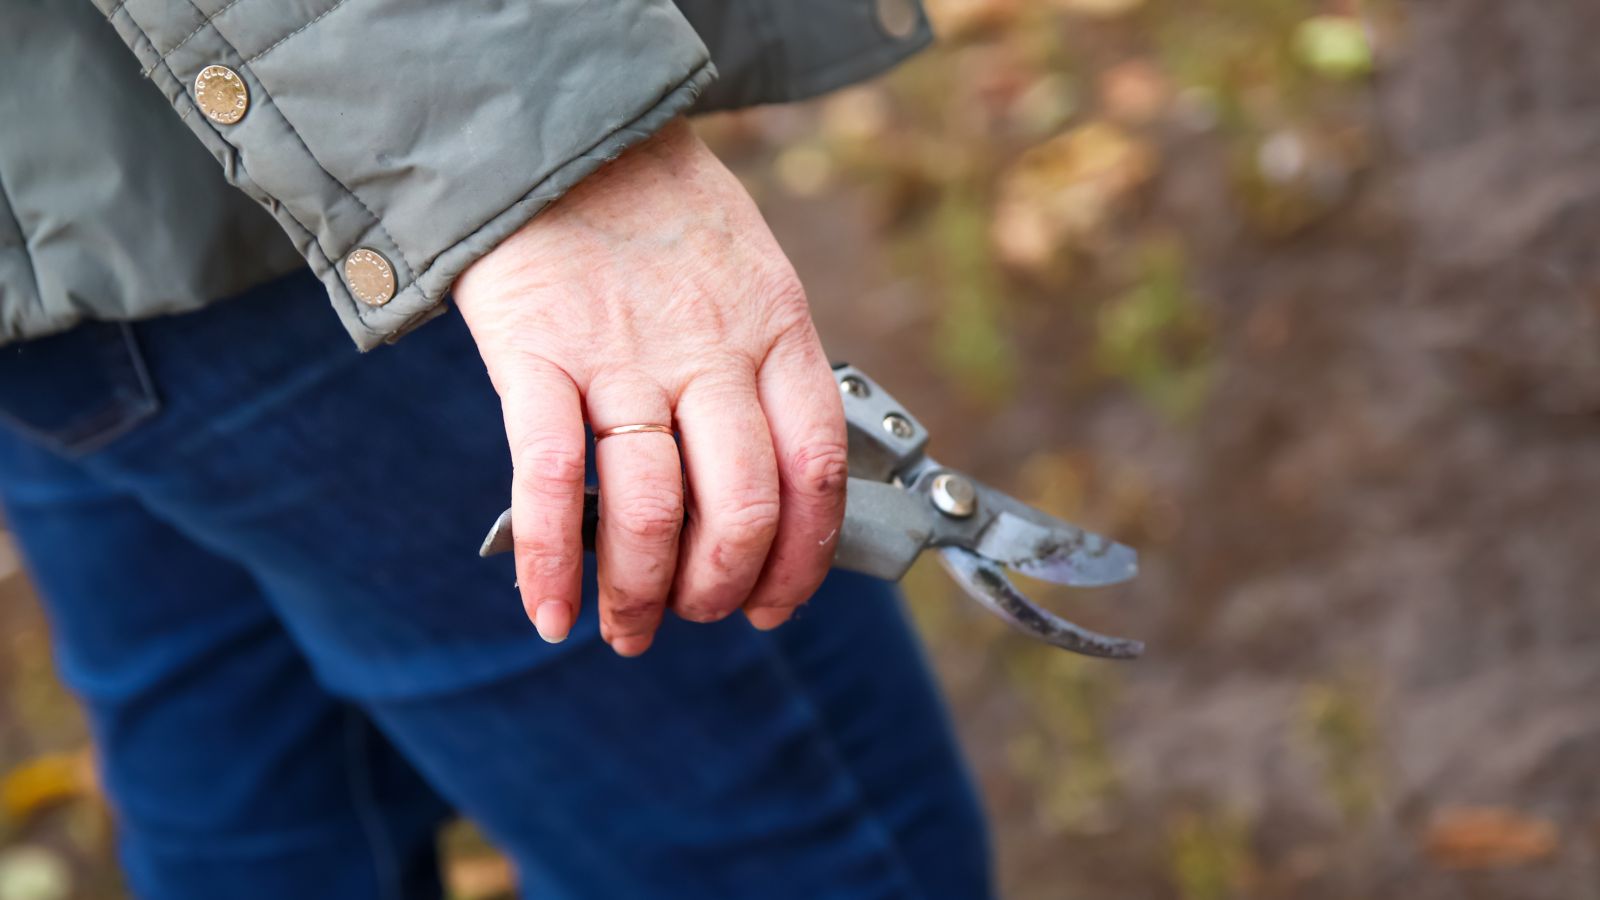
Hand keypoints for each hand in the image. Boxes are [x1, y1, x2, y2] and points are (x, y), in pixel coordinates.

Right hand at [453, 119, 846, 655]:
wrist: (562, 135)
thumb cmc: (664, 216)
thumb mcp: (751, 276)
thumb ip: (763, 371)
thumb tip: (767, 485)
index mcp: (775, 331)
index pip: (816, 470)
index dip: (804, 558)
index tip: (777, 601)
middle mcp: (710, 351)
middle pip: (742, 506)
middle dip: (720, 588)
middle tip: (694, 614)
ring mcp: (624, 357)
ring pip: (653, 509)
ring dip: (642, 592)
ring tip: (628, 627)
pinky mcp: (538, 355)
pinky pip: (551, 481)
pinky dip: (553, 562)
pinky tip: (552, 612)